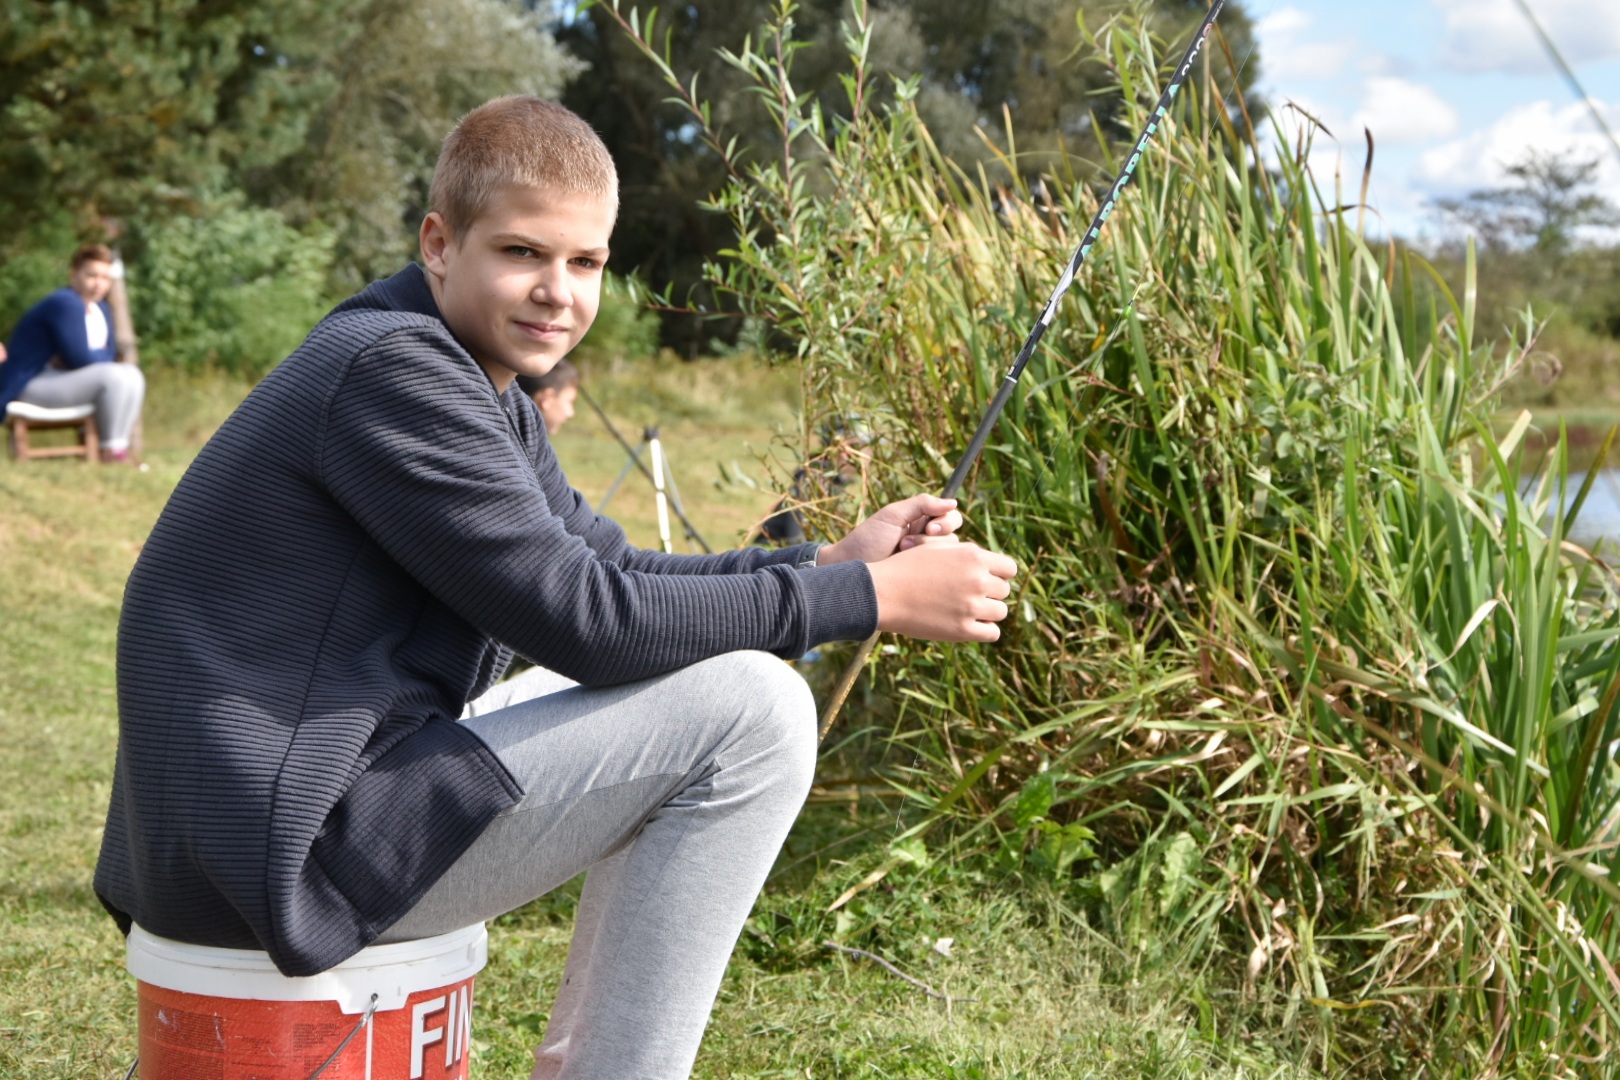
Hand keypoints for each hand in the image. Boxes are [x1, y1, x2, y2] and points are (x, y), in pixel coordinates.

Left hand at [818, 494, 961, 564]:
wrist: (851, 569)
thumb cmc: (867, 540)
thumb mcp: (892, 516)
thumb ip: (921, 504)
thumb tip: (953, 502)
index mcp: (922, 522)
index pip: (950, 517)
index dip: (946, 521)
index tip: (930, 527)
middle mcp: (928, 541)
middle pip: (953, 537)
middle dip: (934, 539)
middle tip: (908, 543)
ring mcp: (927, 563)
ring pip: (950, 557)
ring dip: (926, 553)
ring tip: (900, 554)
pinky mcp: (926, 581)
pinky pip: (943, 575)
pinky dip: (930, 571)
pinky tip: (911, 571)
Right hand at [867, 542, 1016, 641]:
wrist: (882, 593)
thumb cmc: (905, 568)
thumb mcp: (937, 549)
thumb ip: (966, 553)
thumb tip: (989, 563)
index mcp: (974, 556)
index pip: (1010, 569)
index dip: (999, 575)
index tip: (986, 580)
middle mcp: (978, 580)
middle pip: (1004, 591)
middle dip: (990, 593)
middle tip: (969, 596)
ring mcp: (972, 606)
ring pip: (1001, 612)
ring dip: (987, 612)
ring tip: (966, 611)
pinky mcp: (963, 630)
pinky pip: (992, 633)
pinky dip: (984, 630)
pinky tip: (968, 626)